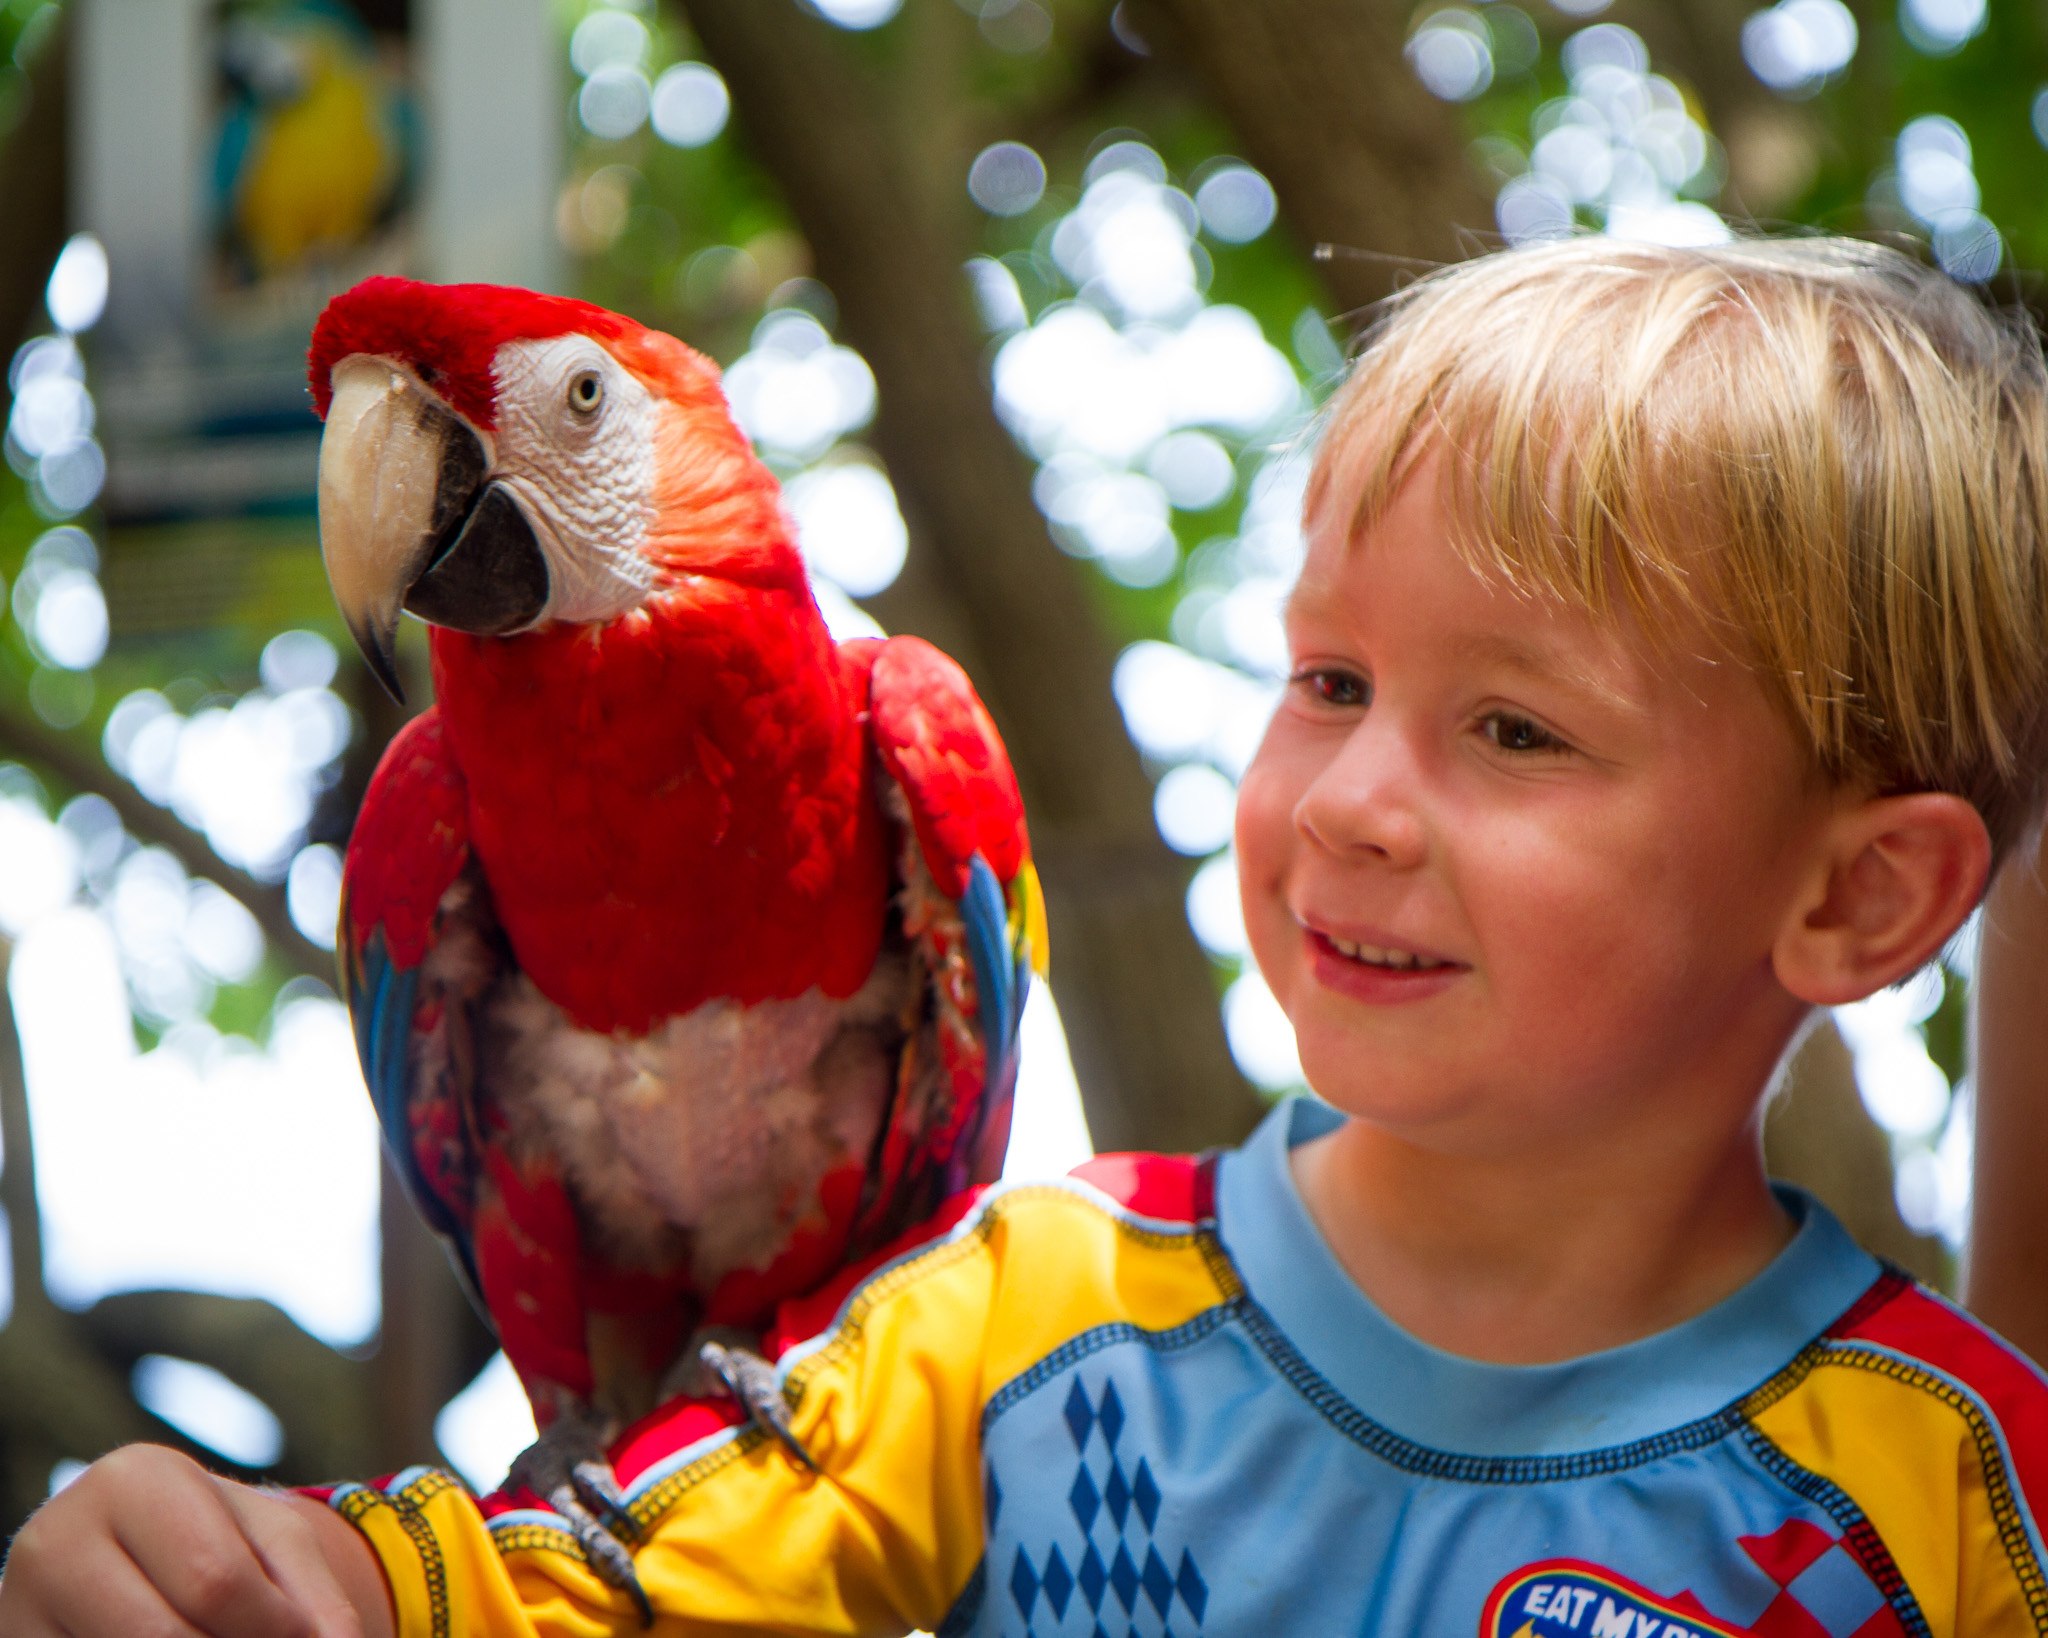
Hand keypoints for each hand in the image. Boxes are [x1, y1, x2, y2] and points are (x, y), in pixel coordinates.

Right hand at [0, 1444, 392, 1637]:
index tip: (302, 1635)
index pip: (214, 1579)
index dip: (274, 1626)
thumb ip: (316, 1596)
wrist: (135, 1552)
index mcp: (132, 1481)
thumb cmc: (220, 1539)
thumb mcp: (275, 1544)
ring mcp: (16, 1604)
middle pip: (164, 1636)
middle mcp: (58, 1537)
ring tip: (224, 1635)